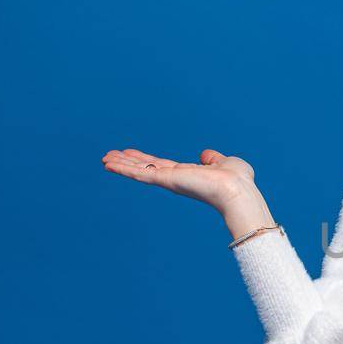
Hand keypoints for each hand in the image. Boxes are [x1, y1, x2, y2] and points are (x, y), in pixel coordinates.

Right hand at [100, 146, 257, 210]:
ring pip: (140, 172)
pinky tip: (109, 164)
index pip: (160, 165)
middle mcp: (176, 179)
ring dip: (121, 165)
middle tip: (108, 156)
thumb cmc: (237, 180)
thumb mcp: (225, 163)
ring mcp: (170, 180)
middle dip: (128, 162)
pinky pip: (141, 174)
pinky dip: (124, 169)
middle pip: (145, 168)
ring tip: (104, 159)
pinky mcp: (167, 180)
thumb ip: (214, 159)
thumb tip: (206, 154)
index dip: (144, 160)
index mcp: (188, 174)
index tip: (129, 153)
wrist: (238, 190)